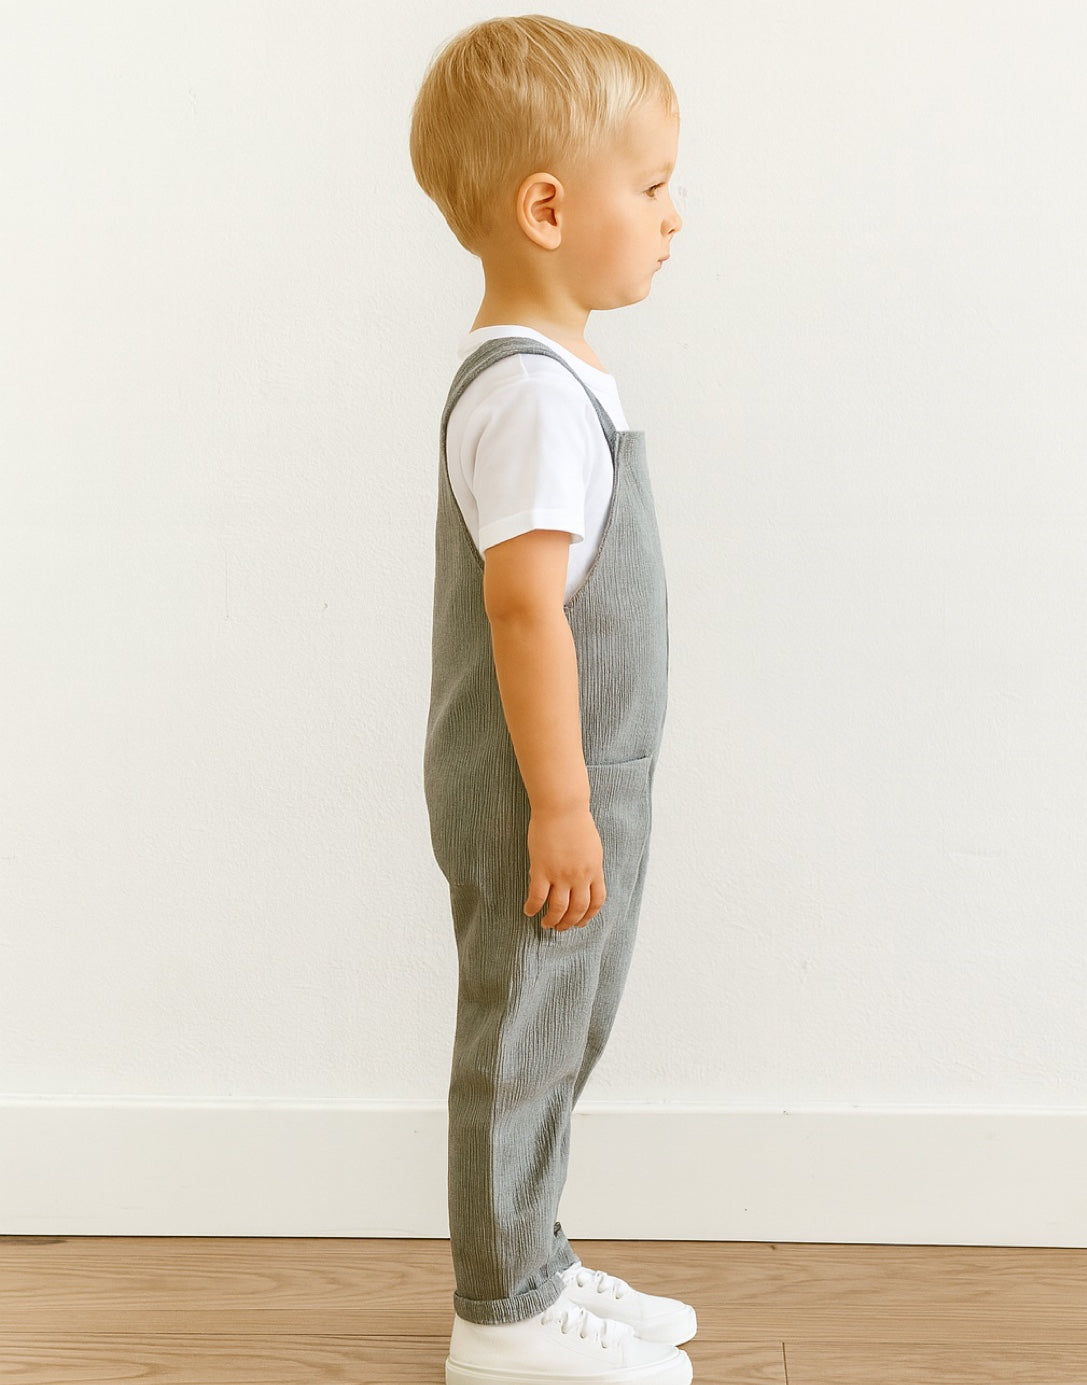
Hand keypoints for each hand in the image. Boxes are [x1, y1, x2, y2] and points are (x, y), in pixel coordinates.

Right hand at [524, 805, 605, 929]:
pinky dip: (533, 908)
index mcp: (594, 870)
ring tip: (546, 924)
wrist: (562, 806)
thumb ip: (589, 865)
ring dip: (552, 920)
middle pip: (577, 909)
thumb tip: (581, 880)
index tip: (581, 921)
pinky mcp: (542, 869)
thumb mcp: (591, 847)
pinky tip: (529, 911)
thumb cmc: (576, 820)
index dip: (588, 915)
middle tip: (561, 927)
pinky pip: (537, 897)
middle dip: (569, 923)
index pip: (596, 901)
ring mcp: (561, 874)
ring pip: (558, 908)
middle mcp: (580, 876)